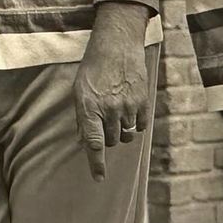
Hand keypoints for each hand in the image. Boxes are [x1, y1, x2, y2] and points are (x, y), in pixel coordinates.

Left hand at [74, 2, 152, 180]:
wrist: (117, 44)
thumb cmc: (94, 67)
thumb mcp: (80, 90)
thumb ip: (83, 117)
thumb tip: (84, 142)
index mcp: (89, 107)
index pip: (93, 143)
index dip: (96, 163)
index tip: (99, 178)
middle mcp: (109, 109)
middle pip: (110, 141)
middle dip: (105, 137)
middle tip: (103, 120)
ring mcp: (128, 106)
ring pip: (125, 135)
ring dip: (120, 129)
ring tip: (116, 108)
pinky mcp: (143, 103)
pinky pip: (139, 127)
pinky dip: (134, 123)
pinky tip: (129, 106)